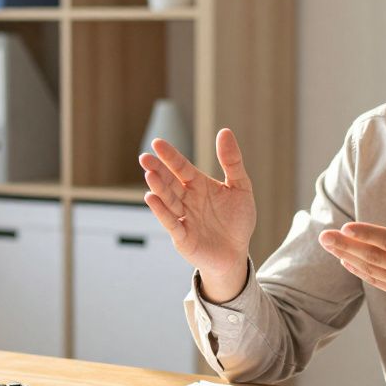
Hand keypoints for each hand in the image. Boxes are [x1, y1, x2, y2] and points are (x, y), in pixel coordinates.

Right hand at [140, 128, 255, 300]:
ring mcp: (183, 218)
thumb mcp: (240, 187)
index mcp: (198, 186)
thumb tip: (224, 131)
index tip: (157, 143)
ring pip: (168, 201)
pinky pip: (171, 223)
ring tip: (150, 174)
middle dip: (158, 170)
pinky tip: (151, 198)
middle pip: (170, 183)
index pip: (182, 168)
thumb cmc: (237, 221)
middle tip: (145, 158)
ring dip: (159, 188)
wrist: (236, 254)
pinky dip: (161, 211)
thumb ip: (232, 161)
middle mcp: (187, 200)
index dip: (170, 156)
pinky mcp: (182, 237)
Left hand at [318, 185, 385, 337]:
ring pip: (374, 271)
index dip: (368, 235)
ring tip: (328, 245)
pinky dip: (361, 272)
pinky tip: (346, 262)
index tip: (346, 227)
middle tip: (323, 236)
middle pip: (376, 258)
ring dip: (348, 258)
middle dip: (347, 246)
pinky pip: (380, 283)